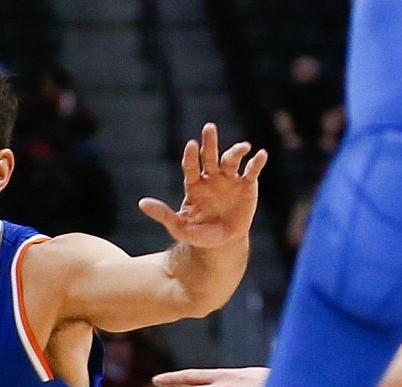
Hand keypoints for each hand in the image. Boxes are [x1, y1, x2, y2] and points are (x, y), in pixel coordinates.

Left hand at [139, 123, 266, 249]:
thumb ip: (163, 214)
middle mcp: (212, 178)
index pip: (191, 167)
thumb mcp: (179, 226)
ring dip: (236, 151)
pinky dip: (257, 162)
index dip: (191, 156)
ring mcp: (230, 180)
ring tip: (243, 147)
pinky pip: (252, 171)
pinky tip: (260, 155)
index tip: (191, 145)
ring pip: (232, 160)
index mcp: (195, 185)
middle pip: (210, 156)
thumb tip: (141, 203)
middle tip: (209, 127)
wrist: (223, 243)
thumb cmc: (199, 234)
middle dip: (210, 142)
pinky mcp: (247, 186)